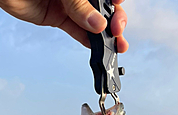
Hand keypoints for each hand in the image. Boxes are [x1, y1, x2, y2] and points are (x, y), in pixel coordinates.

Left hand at [0, 0, 128, 52]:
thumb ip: (79, 6)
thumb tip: (98, 25)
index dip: (116, 3)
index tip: (118, 10)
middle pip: (104, 9)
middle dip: (114, 22)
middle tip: (117, 34)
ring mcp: (70, 5)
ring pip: (92, 22)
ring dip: (105, 36)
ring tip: (115, 47)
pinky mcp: (58, 17)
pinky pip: (77, 31)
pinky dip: (87, 41)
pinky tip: (97, 48)